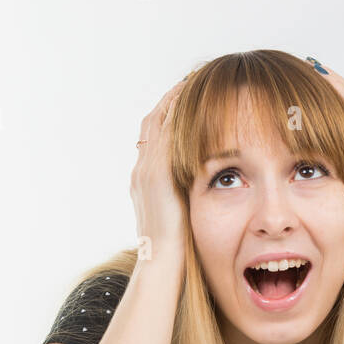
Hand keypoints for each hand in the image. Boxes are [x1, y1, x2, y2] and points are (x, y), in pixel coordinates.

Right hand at [130, 77, 187, 267]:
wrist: (160, 261)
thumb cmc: (175, 250)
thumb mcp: (178, 219)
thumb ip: (184, 200)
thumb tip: (202, 194)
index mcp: (145, 181)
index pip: (154, 139)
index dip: (167, 117)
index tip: (183, 101)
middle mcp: (141, 170)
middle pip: (152, 123)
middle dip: (169, 101)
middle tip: (188, 82)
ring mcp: (146, 169)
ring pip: (158, 121)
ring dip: (174, 100)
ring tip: (192, 81)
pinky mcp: (157, 172)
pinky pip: (166, 131)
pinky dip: (177, 112)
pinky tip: (193, 98)